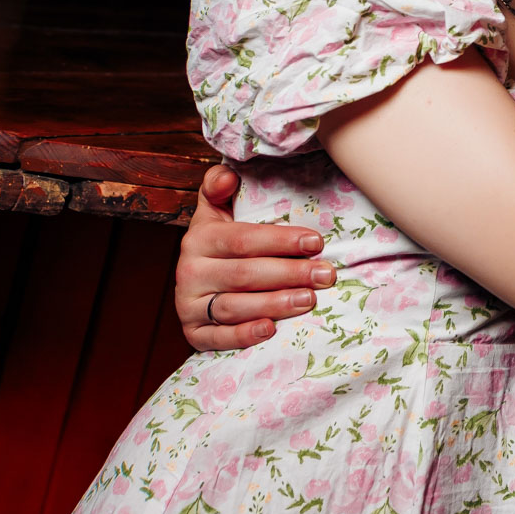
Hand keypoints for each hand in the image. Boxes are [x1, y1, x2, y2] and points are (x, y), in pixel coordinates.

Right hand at [176, 163, 335, 350]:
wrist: (196, 283)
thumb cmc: (221, 243)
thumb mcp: (216, 211)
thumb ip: (219, 186)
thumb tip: (229, 175)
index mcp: (199, 238)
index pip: (244, 240)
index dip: (281, 241)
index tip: (316, 242)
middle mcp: (189, 272)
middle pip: (245, 274)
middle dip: (290, 273)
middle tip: (325, 275)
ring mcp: (189, 305)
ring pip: (234, 307)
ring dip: (275, 304)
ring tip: (309, 300)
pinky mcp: (193, 333)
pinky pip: (218, 338)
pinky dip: (244, 335)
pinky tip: (271, 330)